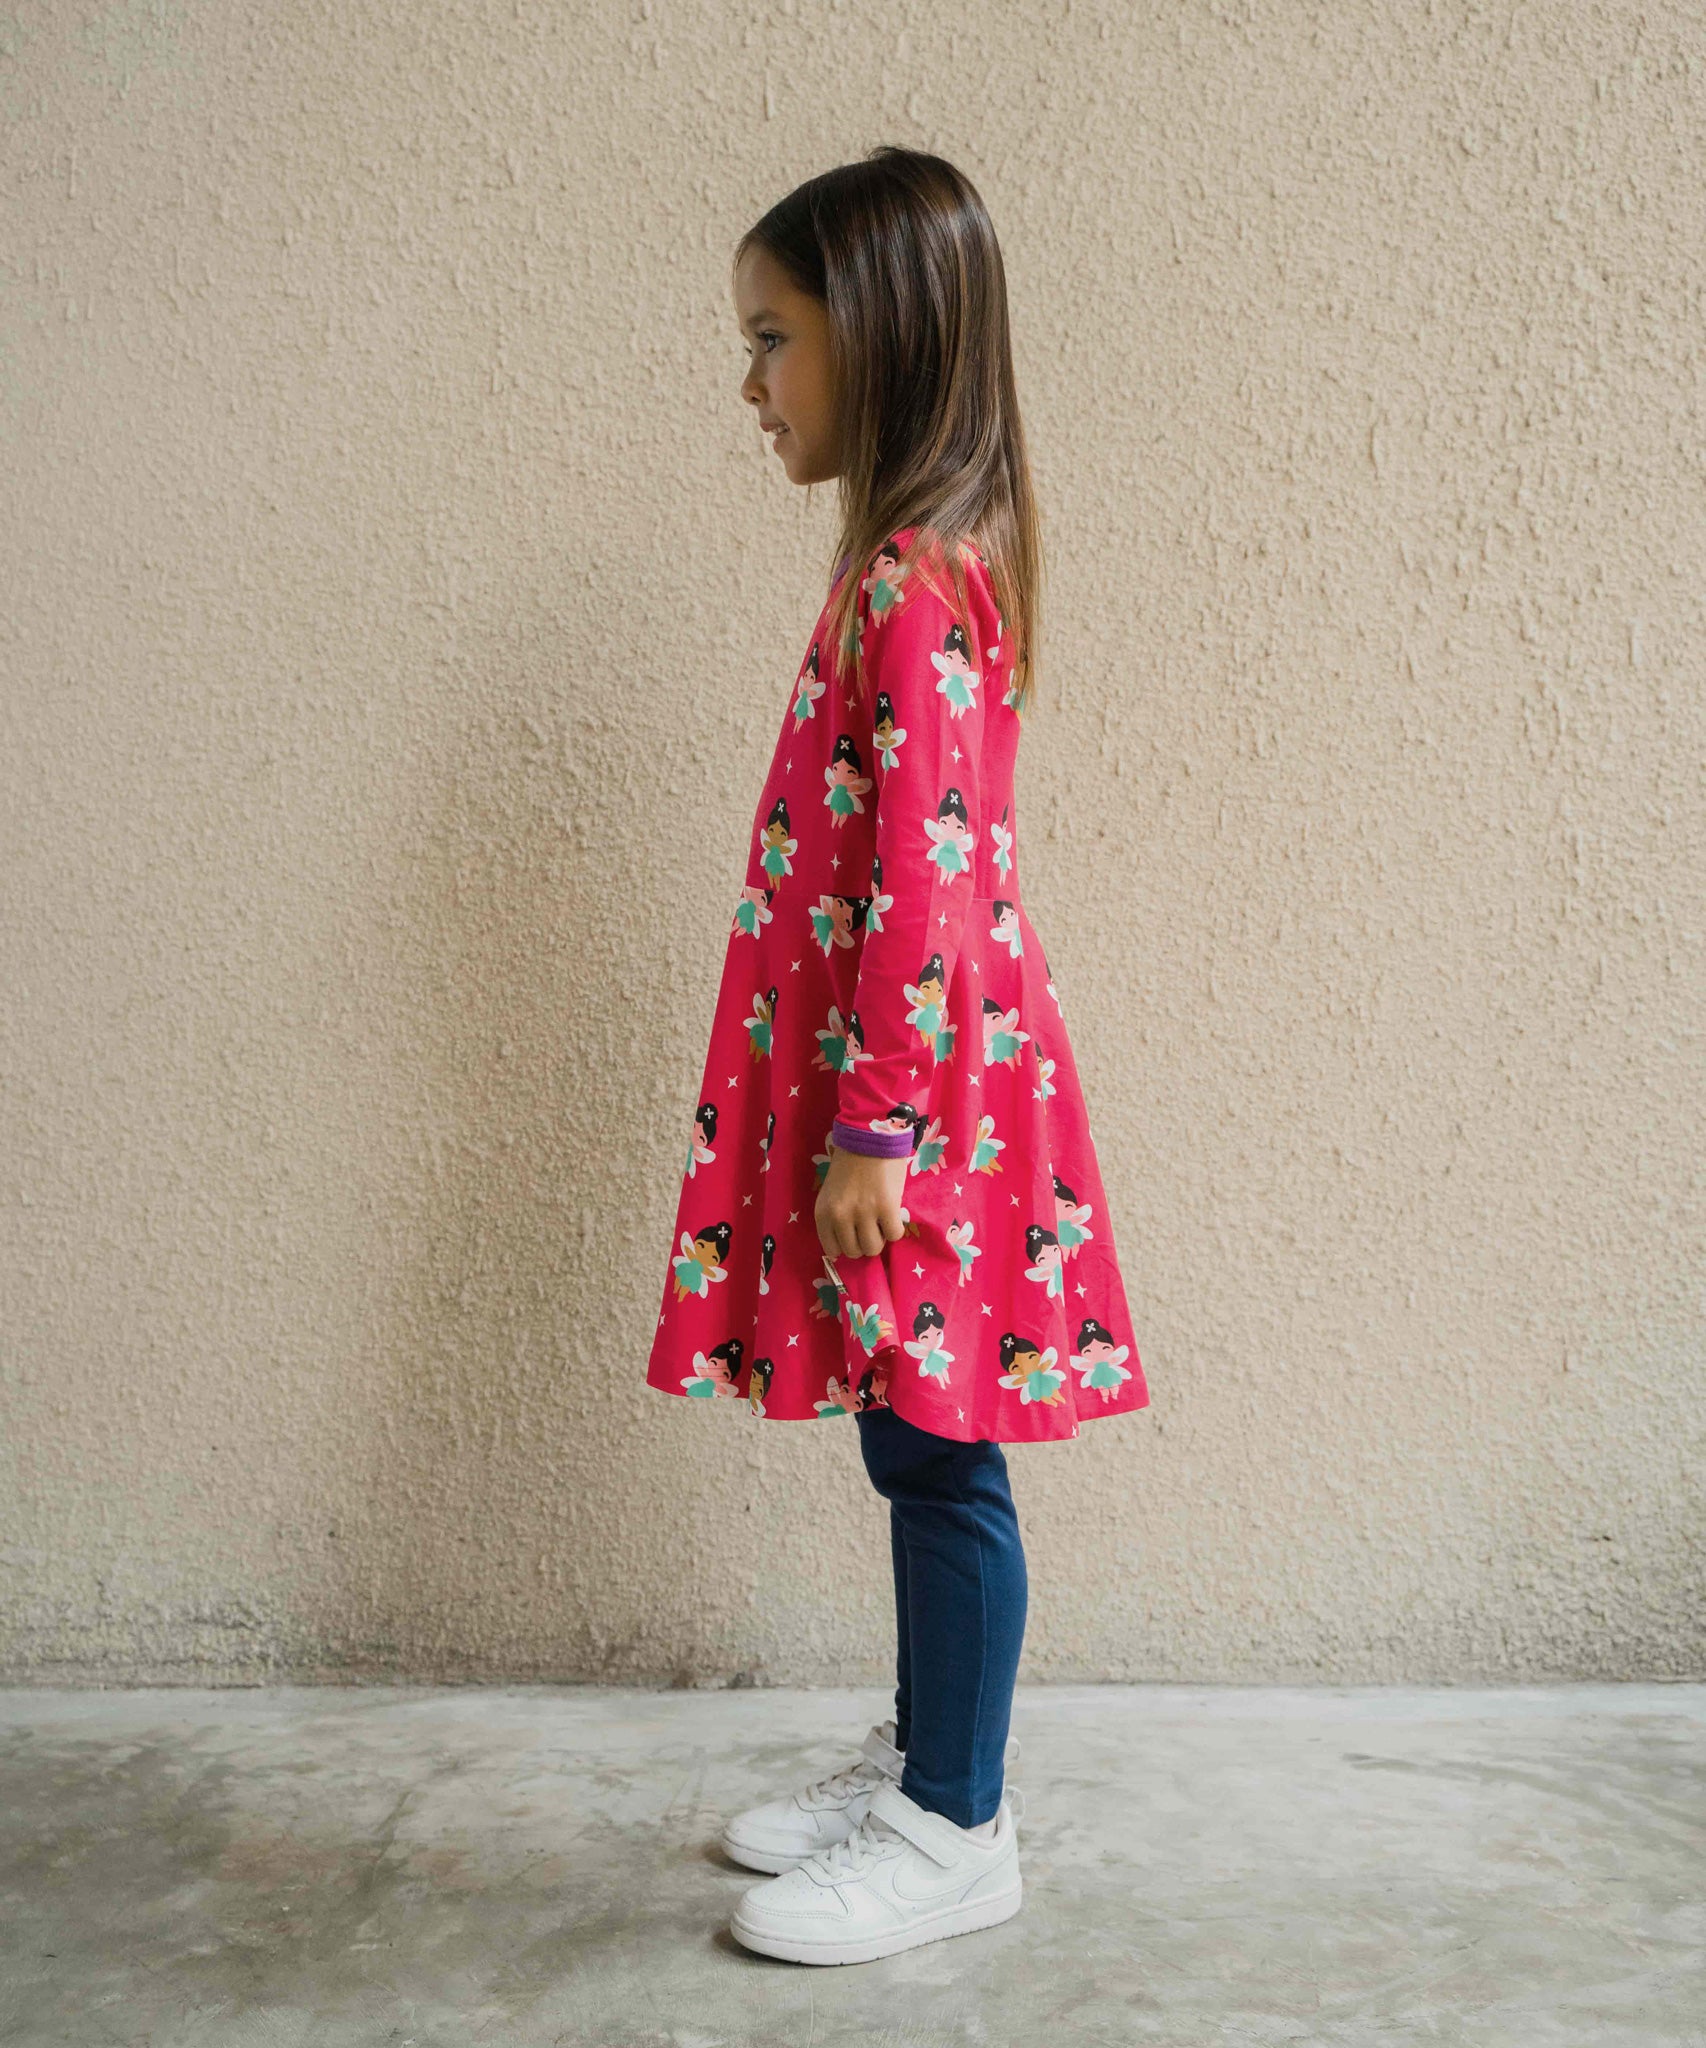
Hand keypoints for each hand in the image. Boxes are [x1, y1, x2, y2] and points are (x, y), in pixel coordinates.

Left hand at [816, 1145, 909, 1260]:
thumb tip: (845, 1244)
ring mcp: (864, 1213)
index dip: (845, 1245)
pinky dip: (895, 1228)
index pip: (832, 1249)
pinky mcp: (888, 1208)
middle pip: (854, 1252)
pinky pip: (893, 1235)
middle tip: (869, 1227)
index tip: (853, 1236)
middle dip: (863, 1242)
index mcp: (823, 1212)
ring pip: (874, 1248)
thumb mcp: (831, 1192)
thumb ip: (835, 1216)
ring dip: (879, 1237)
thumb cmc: (849, 1163)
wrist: (870, 1136)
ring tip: (881, 1221)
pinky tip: (892, 1215)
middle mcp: (841, 1216)